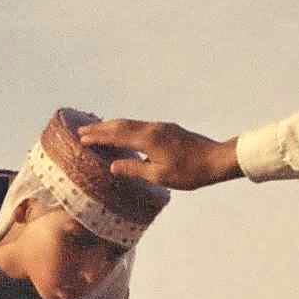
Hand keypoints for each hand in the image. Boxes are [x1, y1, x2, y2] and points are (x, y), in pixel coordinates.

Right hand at [77, 119, 242, 190]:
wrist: (217, 159)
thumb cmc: (190, 172)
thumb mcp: (160, 176)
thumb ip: (135, 169)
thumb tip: (113, 166)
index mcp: (148, 139)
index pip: (116, 136)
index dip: (98, 137)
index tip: (81, 138)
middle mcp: (152, 128)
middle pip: (121, 125)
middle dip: (100, 128)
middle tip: (82, 130)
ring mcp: (161, 126)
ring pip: (130, 123)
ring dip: (112, 126)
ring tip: (98, 129)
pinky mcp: (168, 129)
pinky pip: (139, 125)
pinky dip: (125, 127)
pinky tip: (124, 133)